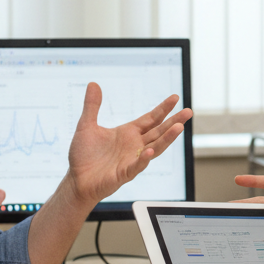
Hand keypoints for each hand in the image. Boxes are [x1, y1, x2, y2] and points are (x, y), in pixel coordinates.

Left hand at [65, 83, 192, 206]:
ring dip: (167, 139)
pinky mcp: (124, 174)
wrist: (75, 180)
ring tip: (178, 128)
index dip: (163, 109)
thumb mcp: (86, 126)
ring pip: (154, 148)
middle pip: (159, 132)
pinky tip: (149, 151)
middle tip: (188, 112)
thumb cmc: (83, 156)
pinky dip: (143, 159)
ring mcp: (131, 160)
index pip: (151, 119)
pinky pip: (136, 166)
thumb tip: (93, 84)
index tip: (175, 98)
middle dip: (174, 122)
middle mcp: (134, 146)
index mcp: (128, 133)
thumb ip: (92, 106)